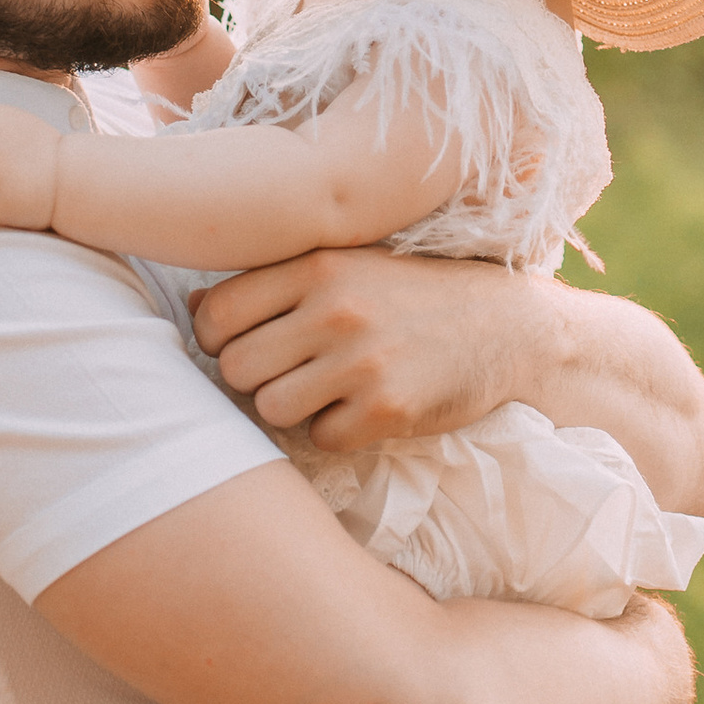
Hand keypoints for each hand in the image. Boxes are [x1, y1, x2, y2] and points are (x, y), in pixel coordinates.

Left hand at [192, 248, 536, 448]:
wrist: (508, 325)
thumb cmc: (414, 294)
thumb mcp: (347, 265)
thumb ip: (274, 281)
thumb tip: (195, 309)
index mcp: (317, 265)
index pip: (218, 313)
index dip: (218, 339)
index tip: (243, 344)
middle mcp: (336, 310)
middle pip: (236, 368)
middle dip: (254, 379)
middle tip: (288, 373)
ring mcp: (363, 361)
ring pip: (271, 409)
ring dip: (292, 409)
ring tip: (324, 390)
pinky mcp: (389, 408)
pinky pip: (322, 438)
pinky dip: (336, 431)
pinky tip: (363, 407)